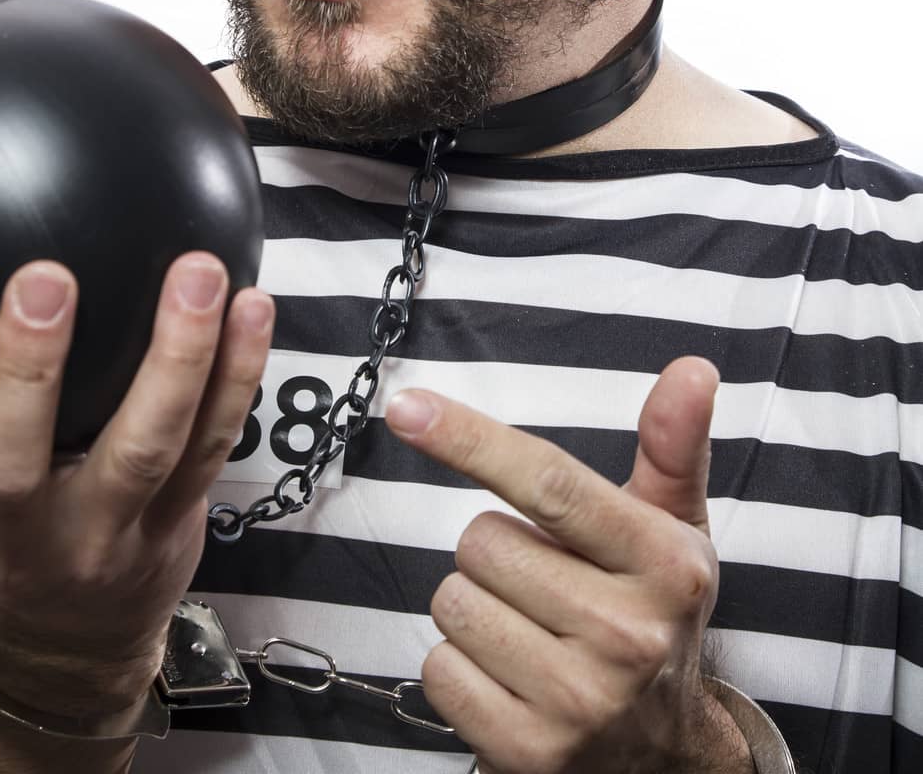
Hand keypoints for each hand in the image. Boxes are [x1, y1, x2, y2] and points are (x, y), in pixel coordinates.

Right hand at [0, 253, 273, 713]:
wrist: (66, 638)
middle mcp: (9, 534)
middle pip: (13, 464)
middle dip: (27, 369)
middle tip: (44, 279)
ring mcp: (99, 535)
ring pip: (141, 450)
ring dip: (175, 357)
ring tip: (194, 275)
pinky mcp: (172, 522)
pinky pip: (212, 444)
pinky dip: (238, 373)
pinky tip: (253, 307)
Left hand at [385, 358, 752, 773]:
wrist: (663, 757)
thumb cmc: (654, 616)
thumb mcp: (674, 530)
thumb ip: (672, 445)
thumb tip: (693, 368)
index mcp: (665, 565)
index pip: (549, 483)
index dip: (472, 439)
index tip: (409, 407)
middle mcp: (628, 635)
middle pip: (481, 542)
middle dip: (497, 552)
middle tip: (545, 582)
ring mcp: (579, 700)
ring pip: (452, 602)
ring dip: (476, 607)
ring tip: (531, 631)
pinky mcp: (529, 754)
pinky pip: (439, 670)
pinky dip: (460, 669)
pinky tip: (510, 678)